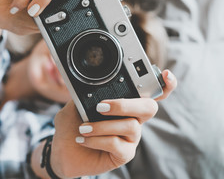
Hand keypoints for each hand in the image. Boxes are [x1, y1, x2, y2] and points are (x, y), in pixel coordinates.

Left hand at [48, 70, 176, 177]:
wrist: (62, 150)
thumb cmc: (72, 124)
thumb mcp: (76, 104)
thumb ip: (85, 94)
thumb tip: (88, 85)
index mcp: (125, 103)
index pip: (151, 93)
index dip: (165, 85)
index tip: (167, 75)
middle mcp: (133, 119)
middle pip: (149, 108)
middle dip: (126, 105)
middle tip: (100, 107)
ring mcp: (130, 138)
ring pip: (131, 126)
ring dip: (102, 126)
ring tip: (83, 127)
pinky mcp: (124, 154)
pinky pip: (117, 144)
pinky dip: (97, 140)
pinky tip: (82, 139)